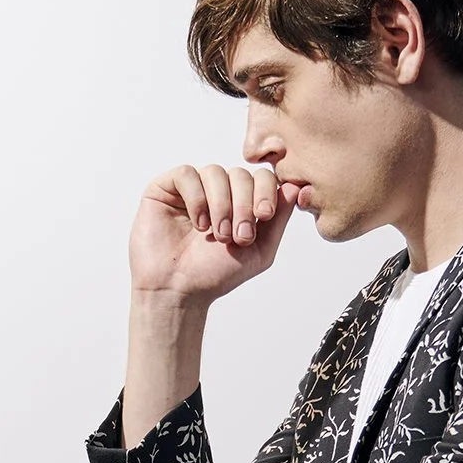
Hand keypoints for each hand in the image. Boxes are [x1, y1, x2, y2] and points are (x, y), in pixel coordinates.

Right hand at [128, 163, 301, 307]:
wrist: (179, 290)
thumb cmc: (216, 273)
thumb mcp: (261, 250)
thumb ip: (279, 217)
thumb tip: (297, 187)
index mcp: (240, 201)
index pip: (261, 177)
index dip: (266, 191)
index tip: (264, 217)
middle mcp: (217, 190)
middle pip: (241, 174)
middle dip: (244, 205)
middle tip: (238, 236)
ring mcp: (192, 187)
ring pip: (215, 172)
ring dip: (221, 205)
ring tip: (217, 235)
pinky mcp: (165, 187)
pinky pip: (187, 174)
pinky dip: (197, 198)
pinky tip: (198, 224)